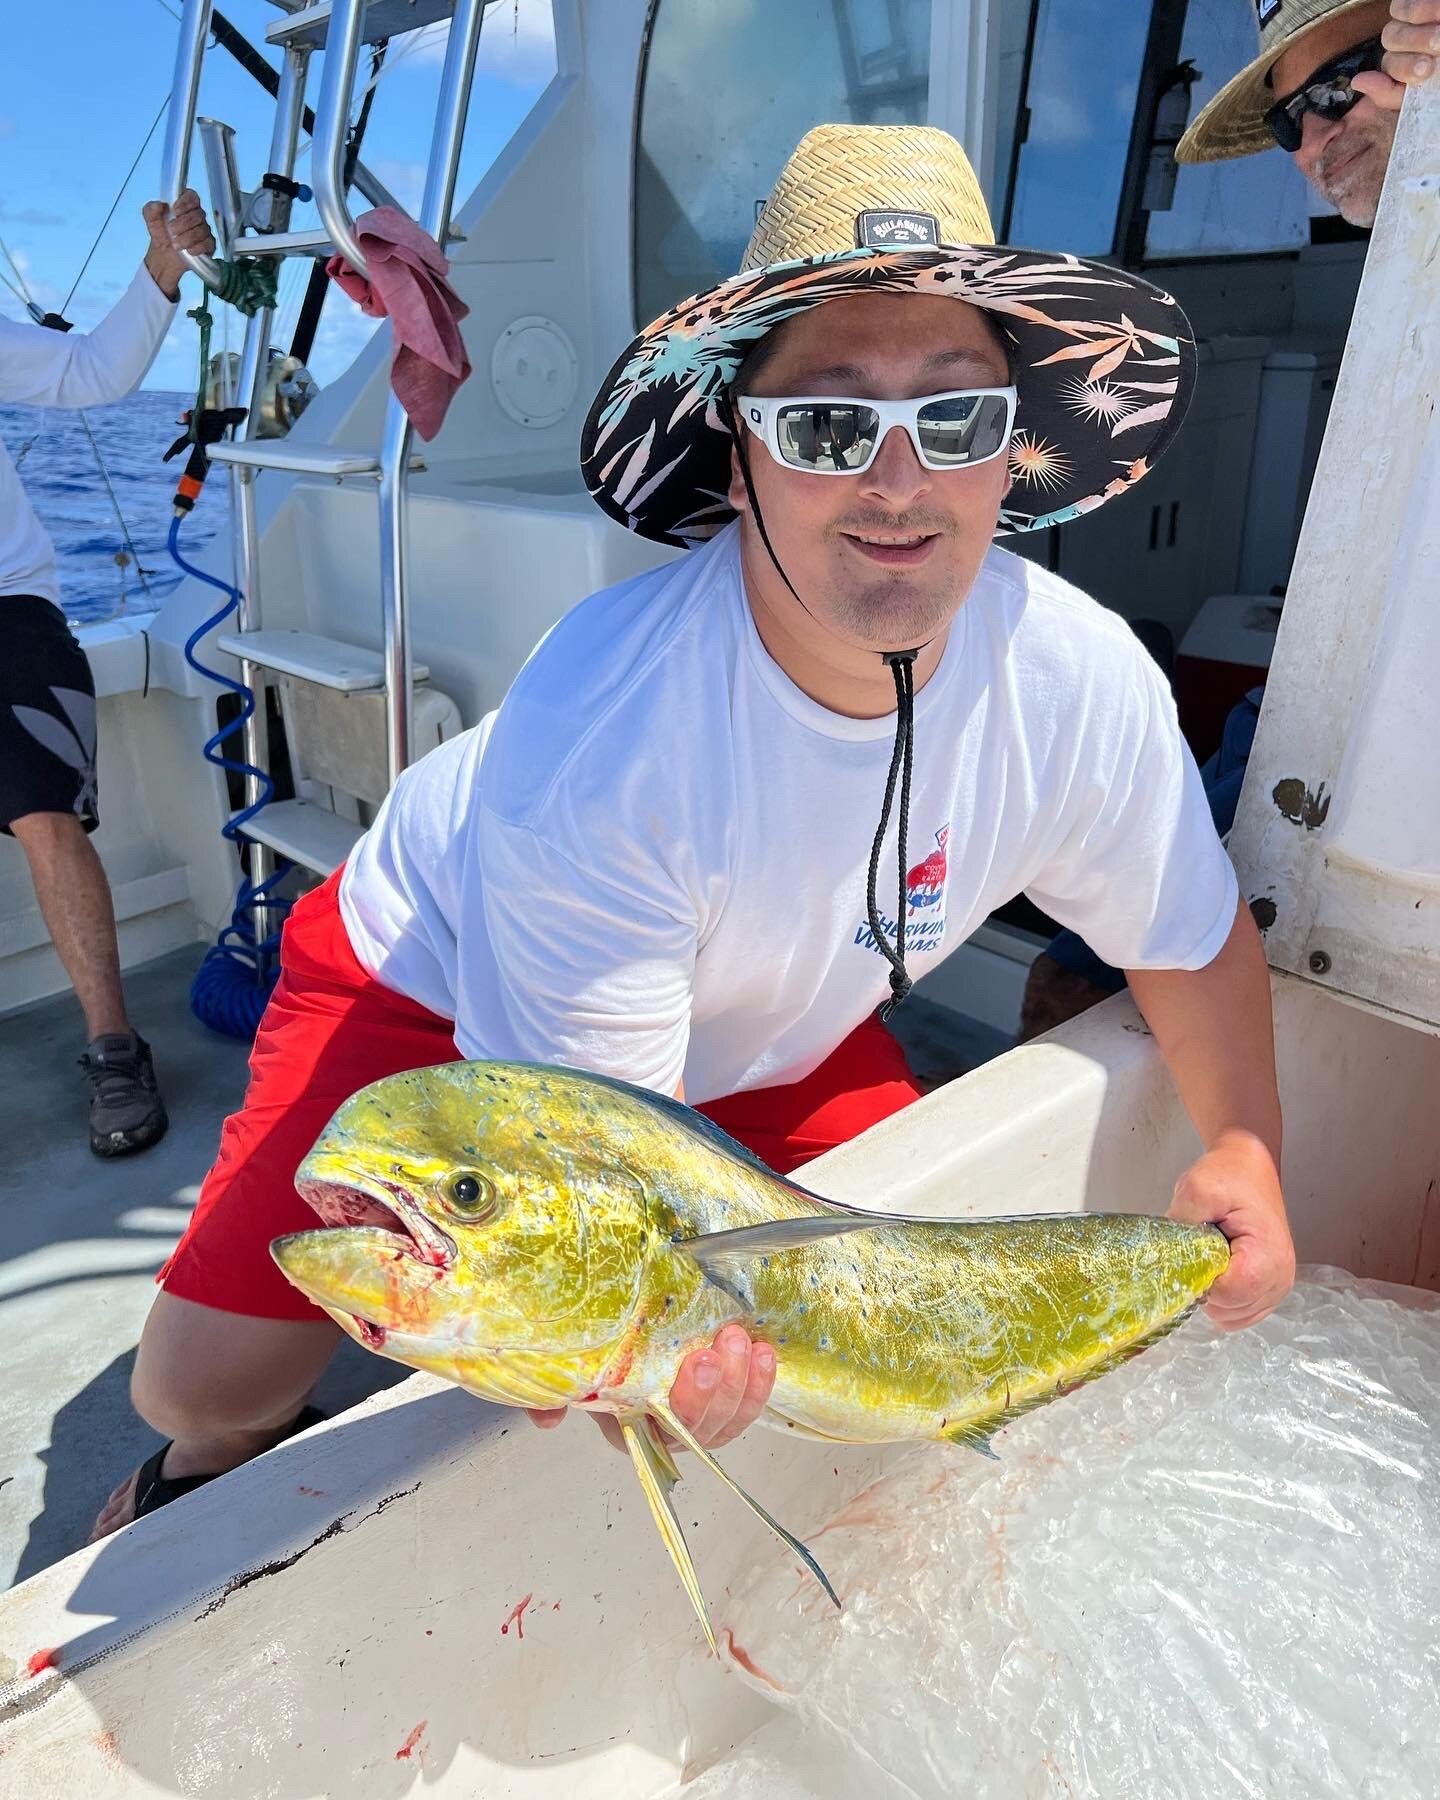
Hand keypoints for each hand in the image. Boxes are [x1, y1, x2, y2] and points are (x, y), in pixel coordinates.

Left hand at [142, 189, 216, 300]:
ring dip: (187, 238)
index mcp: (185, 205)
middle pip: (198, 215)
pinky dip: (197, 248)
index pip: (192, 196)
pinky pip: (208, 244)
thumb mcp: (151, 219)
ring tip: (175, 244)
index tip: (174, 210)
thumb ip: (151, 209)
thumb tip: (159, 205)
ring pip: (202, 230)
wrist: (164, 255)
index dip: (185, 202)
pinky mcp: (209, 245)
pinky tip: (188, 250)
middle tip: (171, 230)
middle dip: (183, 223)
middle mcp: (197, 216)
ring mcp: (204, 231)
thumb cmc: (161, 233)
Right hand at [528, 1323, 776, 1451]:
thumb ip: (550, 1397)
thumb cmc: (594, 1359)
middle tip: (720, 1347)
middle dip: (716, 1389)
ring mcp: (700, 1418)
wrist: (613, 1338)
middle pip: (701, 1427)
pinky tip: (764, 1353)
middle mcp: (669, 1431)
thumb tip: (547, 1419)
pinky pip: (748, 1404)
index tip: (698, 1361)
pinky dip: (759, 1382)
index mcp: (632, 1428)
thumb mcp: (566, 1377)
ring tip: (740, 1340)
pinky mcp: (725, 1400)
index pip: (663, 1430)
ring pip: (729, 1418)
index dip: (687, 1403)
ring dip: (741, 1381)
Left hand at [1168, 1129, 1294, 1330]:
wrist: (1249, 1168)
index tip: (1192, 1255)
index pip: (1227, 1295)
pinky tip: (1218, 1271)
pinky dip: (1224, 1300)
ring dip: (1214, 1294)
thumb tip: (1166, 1255)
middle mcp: (1281, 1278)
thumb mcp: (1198, 1187)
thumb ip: (1183, 1221)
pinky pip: (1240, 1313)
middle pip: (1229, 1310)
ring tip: (1212, 1258)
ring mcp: (1279, 1287)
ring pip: (1233, 1316)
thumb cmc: (1229, 1175)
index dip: (1200, 1282)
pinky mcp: (1271, 1289)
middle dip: (1205, 1287)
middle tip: (1201, 1252)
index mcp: (1268, 1255)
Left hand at [1353, 0, 1439, 107]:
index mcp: (1408, 68)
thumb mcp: (1429, 95)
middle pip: (1391, 41)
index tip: (1427, 70)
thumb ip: (1394, 93)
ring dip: (1417, 24)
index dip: (1402, 71)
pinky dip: (1421, 7)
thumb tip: (1358, 81)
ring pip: (1396, 18)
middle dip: (1413, 46)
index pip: (1390, 70)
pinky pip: (1406, 3)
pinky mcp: (1422, 6)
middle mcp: (1408, 42)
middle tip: (1439, 46)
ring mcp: (1415, 20)